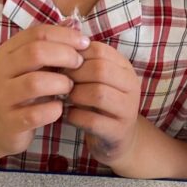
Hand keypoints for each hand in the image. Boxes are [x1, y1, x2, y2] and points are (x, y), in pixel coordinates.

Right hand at [0, 24, 89, 158]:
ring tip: (70, 87)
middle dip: (65, 55)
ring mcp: (3, 96)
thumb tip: (74, 24)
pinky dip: (53, 110)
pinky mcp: (10, 121)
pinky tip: (60, 108)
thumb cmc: (24, 91)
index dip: (65, 35)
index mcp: (8, 51)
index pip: (38, 33)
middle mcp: (2, 71)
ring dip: (60, 83)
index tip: (85, 43)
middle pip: (35, 52)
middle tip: (79, 64)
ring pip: (34, 82)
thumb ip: (51, 46)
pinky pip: (35, 114)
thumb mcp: (34, 66)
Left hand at [64, 41, 142, 167]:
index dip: (75, 55)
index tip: (61, 64)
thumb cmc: (99, 103)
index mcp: (124, 68)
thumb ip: (82, 63)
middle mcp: (131, 86)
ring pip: (98, 94)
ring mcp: (128, 109)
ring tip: (65, 98)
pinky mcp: (119, 132)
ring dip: (74, 95)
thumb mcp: (95, 79)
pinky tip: (68, 115)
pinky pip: (92, 120)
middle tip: (59, 82)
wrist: (116, 139)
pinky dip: (75, 116)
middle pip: (100, 70)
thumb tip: (54, 47)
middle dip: (74, 75)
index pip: (99, 50)